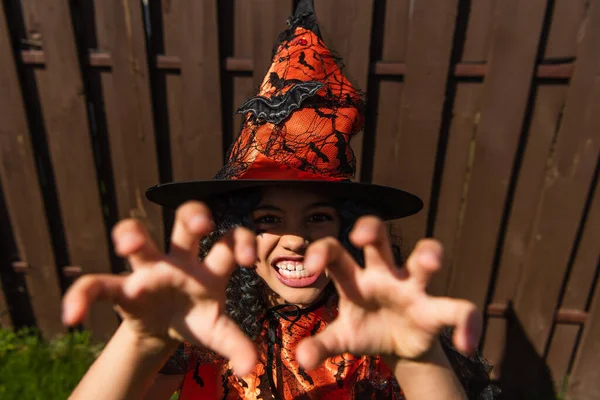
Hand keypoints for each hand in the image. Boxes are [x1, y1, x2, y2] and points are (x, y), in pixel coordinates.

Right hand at [62, 201, 257, 375]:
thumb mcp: (217, 332)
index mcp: (208, 268)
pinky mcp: (121, 288)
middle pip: (184, 221)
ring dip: (130, 234)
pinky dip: (82, 297)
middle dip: (192, 215)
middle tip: (198, 224)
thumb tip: (250, 368)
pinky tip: (73, 316)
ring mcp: (149, 269)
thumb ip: (235, 345)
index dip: (242, 239)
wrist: (166, 330)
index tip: (248, 260)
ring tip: (128, 246)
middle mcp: (180, 260)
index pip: (230, 239)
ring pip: (137, 235)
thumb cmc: (196, 320)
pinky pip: (96, 284)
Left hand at [296, 216, 481, 368]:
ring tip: (430, 263)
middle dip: (371, 228)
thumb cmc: (364, 330)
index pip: (335, 253)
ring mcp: (411, 288)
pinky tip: (465, 344)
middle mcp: (383, 274)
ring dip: (429, 254)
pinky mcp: (435, 309)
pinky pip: (458, 309)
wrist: (396, 346)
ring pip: (423, 257)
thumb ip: (322, 346)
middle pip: (379, 238)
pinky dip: (466, 323)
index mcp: (354, 278)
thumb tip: (300, 359)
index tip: (311, 267)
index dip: (322, 251)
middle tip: (361, 236)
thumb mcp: (342, 338)